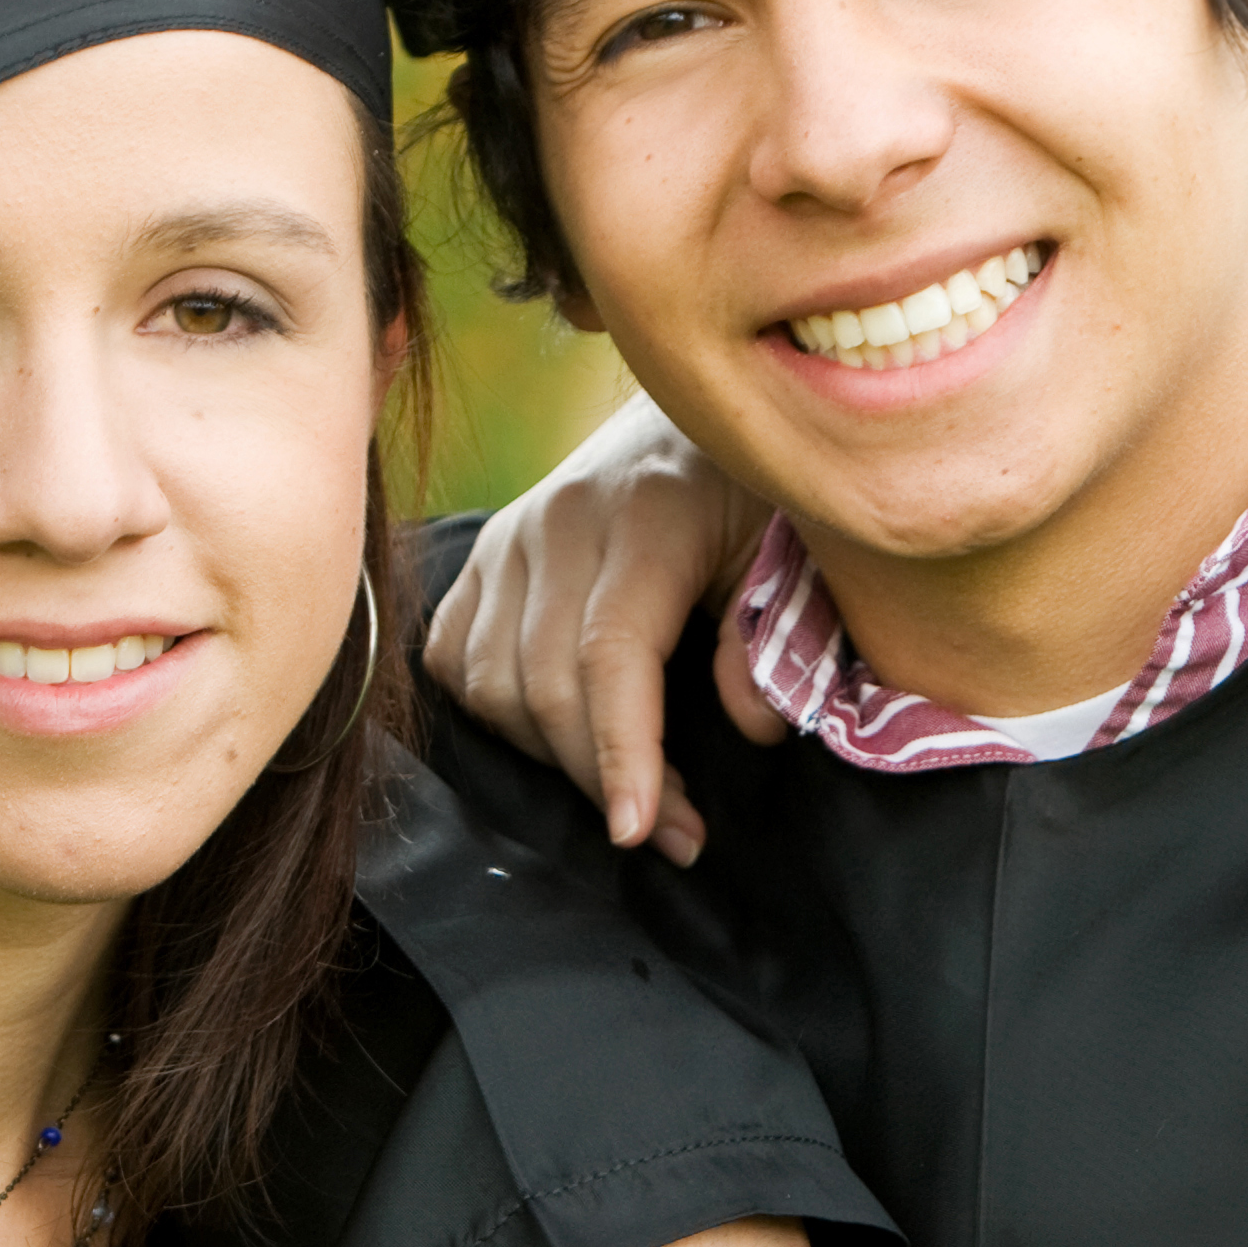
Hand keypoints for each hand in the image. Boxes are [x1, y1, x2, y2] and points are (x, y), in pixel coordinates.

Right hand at [420, 394, 783, 862]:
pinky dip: (495, 713)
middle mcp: (560, 521)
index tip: (645, 834)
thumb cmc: (752, 491)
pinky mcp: (479, 554)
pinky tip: (555, 729)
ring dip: (549, 755)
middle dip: (600, 778)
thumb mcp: (793, 552)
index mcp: (649, 513)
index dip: (621, 753)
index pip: (611, 653)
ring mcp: (508, 536)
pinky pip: (454, 659)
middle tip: (667, 832)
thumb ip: (773, 638)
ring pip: (491, 683)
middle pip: (545, 683)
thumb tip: (750, 727)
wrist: (689, 412)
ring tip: (621, 781)